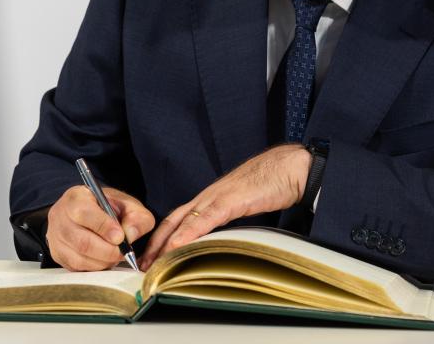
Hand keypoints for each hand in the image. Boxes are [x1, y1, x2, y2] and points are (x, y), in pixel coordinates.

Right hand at [46, 185, 155, 270]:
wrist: (91, 212)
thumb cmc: (109, 208)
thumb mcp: (128, 205)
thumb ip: (136, 217)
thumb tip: (130, 235)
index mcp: (76, 197)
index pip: (84, 213)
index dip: (104, 227)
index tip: (120, 237)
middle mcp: (60, 216)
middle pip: (81, 241)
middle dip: (107, 251)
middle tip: (122, 252)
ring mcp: (55, 237)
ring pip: (79, 258)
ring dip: (102, 262)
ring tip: (115, 255)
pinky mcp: (57, 254)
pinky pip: (76, 268)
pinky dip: (94, 268)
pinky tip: (104, 260)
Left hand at [139, 144, 310, 268]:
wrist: (291, 168)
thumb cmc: (272, 183)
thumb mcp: (243, 204)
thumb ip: (229, 217)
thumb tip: (220, 237)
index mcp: (211, 197)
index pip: (178, 218)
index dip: (162, 237)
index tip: (151, 256)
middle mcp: (208, 196)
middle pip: (172, 220)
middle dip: (155, 243)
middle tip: (142, 265)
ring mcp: (218, 196)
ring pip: (183, 220)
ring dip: (165, 243)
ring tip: (153, 262)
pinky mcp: (232, 200)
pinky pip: (205, 219)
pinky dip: (188, 233)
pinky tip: (177, 246)